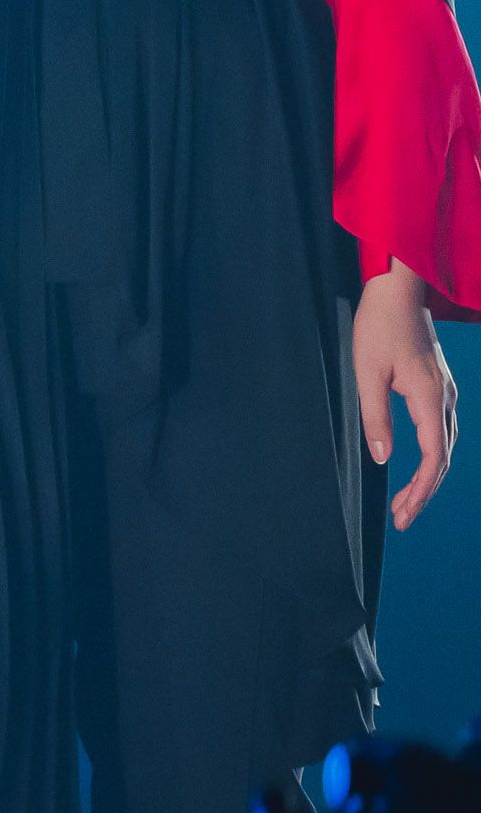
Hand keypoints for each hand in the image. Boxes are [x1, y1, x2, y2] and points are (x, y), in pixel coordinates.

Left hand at [355, 263, 457, 529]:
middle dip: (424, 491)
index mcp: (429, 398)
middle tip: (402, 519)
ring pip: (445, 445)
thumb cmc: (378, 328)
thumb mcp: (366, 373)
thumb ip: (375, 417)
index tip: (404, 514)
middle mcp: (445, 398)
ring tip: (406, 502)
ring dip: (428, 476)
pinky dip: (432, 456)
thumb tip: (382, 459)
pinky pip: (442, 430)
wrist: (399, 293)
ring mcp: (445, 392)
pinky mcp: (438, 386)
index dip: (421, 490)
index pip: (433, 457)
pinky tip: (418, 468)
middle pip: (442, 457)